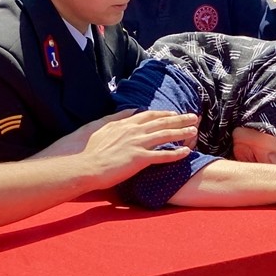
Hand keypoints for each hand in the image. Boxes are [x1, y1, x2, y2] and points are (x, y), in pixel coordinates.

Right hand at [39, 110, 198, 183]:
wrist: (81, 165)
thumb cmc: (85, 149)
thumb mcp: (99, 125)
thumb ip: (116, 117)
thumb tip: (131, 110)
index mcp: (124, 123)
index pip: (149, 115)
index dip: (164, 114)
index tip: (174, 113)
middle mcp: (133, 131)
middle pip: (162, 122)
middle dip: (180, 119)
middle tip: (193, 117)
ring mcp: (137, 144)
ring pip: (165, 136)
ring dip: (182, 133)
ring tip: (195, 131)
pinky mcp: (139, 159)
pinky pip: (162, 156)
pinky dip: (176, 154)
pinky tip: (186, 153)